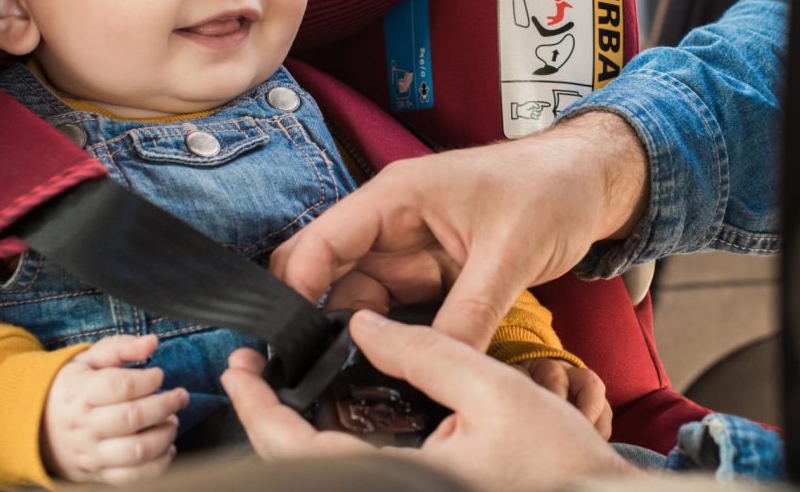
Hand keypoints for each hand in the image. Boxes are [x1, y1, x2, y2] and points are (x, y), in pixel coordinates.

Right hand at [41, 334, 189, 485]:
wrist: (36, 426)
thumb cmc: (71, 389)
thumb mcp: (87, 360)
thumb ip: (120, 348)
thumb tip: (151, 342)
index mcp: (79, 393)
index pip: (119, 386)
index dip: (147, 379)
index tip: (158, 374)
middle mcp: (83, 425)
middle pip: (133, 417)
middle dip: (166, 405)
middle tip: (179, 397)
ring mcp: (90, 453)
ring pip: (136, 451)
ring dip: (165, 435)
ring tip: (172, 421)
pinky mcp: (98, 473)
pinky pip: (132, 477)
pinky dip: (158, 465)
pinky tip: (167, 447)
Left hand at [222, 310, 639, 491]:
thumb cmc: (559, 461)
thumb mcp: (495, 389)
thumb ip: (426, 352)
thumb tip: (364, 325)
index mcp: (404, 480)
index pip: (300, 451)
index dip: (259, 410)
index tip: (240, 370)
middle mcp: (397, 491)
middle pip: (302, 463)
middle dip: (268, 416)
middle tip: (252, 369)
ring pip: (328, 467)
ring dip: (296, 429)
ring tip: (285, 379)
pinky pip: (358, 471)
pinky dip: (333, 442)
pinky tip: (336, 406)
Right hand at [270, 112, 649, 349]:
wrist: (591, 183)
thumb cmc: (551, 189)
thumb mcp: (511, 254)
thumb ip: (470, 313)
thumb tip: (436, 364)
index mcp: (397, 197)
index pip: (322, 242)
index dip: (297, 290)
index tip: (289, 342)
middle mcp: (393, 222)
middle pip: (329, 274)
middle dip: (317, 319)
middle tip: (316, 372)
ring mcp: (411, 249)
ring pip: (359, 299)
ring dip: (356, 335)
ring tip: (354, 378)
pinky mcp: (432, 273)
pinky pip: (396, 310)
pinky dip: (392, 338)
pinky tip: (392, 367)